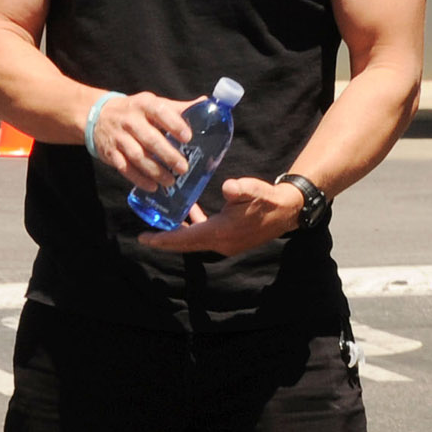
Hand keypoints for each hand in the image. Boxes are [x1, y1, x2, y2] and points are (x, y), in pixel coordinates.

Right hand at [88, 91, 193, 191]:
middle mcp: (130, 120)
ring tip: (171, 181)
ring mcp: (119, 137)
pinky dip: (139, 179)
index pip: (160, 112)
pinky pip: (125, 168)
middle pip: (149, 139)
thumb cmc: (134, 111)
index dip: (174, 124)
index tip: (188, 137)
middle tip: (183, 168)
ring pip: (137, 156)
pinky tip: (152, 187)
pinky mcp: (111, 153)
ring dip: (154, 170)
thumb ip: (178, 108)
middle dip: (167, 154)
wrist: (98, 115)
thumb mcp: (152, 103)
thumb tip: (206, 103)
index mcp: (144, 105)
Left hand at [137, 176, 302, 255]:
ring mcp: (225, 243)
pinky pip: (205, 236)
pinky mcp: (230, 239)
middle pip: (185, 244)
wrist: (287, 211)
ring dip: (179, 234)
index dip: (163, 239)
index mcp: (220, 232)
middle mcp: (219, 243)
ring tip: (163, 223)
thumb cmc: (267, 199)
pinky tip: (190, 212)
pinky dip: (193, 228)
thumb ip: (240, 189)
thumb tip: (228, 187)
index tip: (144, 238)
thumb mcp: (253, 190)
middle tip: (145, 236)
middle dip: (165, 240)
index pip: (185, 239)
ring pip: (194, 241)